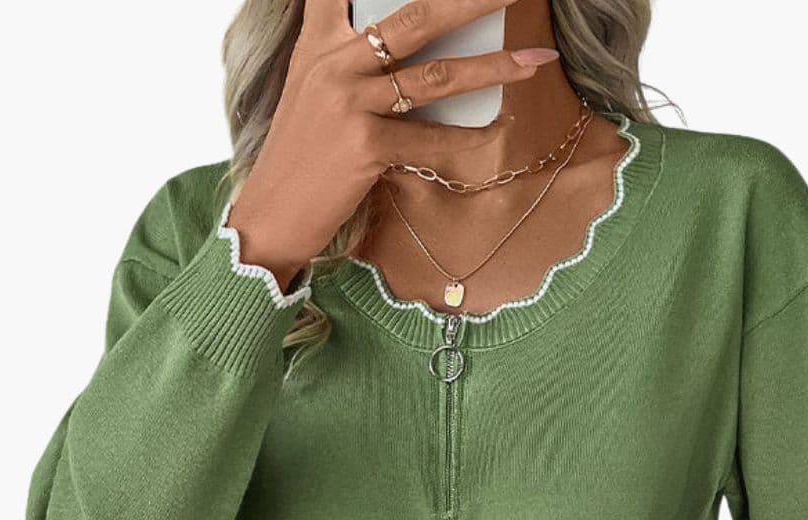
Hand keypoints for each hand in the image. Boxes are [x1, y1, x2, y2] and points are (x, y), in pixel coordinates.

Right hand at [227, 0, 560, 282]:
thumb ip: (349, 55)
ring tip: (533, 61)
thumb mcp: (313, 89)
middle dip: (473, 1)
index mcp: (320, 42)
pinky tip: (498, 130)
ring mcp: (349, 104)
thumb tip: (413, 46)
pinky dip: (468, 138)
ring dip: (492, 67)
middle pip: (416, 17)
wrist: (274, 211)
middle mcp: (334, 64)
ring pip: (435, 76)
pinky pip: (431, 138)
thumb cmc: (304, 152)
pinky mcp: (364, 146)